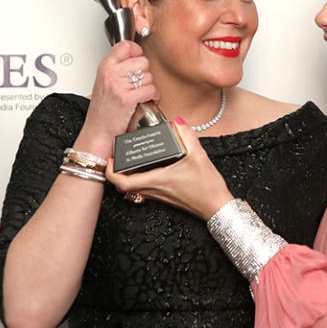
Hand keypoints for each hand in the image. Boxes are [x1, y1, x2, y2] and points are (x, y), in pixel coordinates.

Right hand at [74, 41, 157, 156]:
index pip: (125, 46)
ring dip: (150, 87)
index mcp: (105, 67)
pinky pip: (151, 89)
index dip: (137, 51)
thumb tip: (135, 58)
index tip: (138, 59)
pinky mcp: (127, 99)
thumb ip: (117, 69)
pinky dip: (154, 96)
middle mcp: (111, 74)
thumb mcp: (104, 83)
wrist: (98, 132)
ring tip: (143, 94)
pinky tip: (148, 100)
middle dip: (146, 73)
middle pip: (142, 61)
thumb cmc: (103, 110)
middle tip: (141, 83)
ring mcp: (118, 86)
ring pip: (149, 76)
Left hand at [105, 121, 234, 219]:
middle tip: (116, 159)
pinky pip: (144, 189)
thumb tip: (177, 121)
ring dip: (126, 177)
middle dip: (116, 174)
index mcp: (157, 180)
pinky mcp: (165, 197)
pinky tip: (147, 168)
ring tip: (128, 162)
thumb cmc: (208, 186)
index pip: (123, 182)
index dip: (111, 173)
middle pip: (124, 186)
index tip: (110, 160)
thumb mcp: (199, 156)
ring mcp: (159, 195)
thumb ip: (187, 135)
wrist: (217, 206)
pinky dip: (139, 180)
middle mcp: (154, 190)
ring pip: (133, 189)